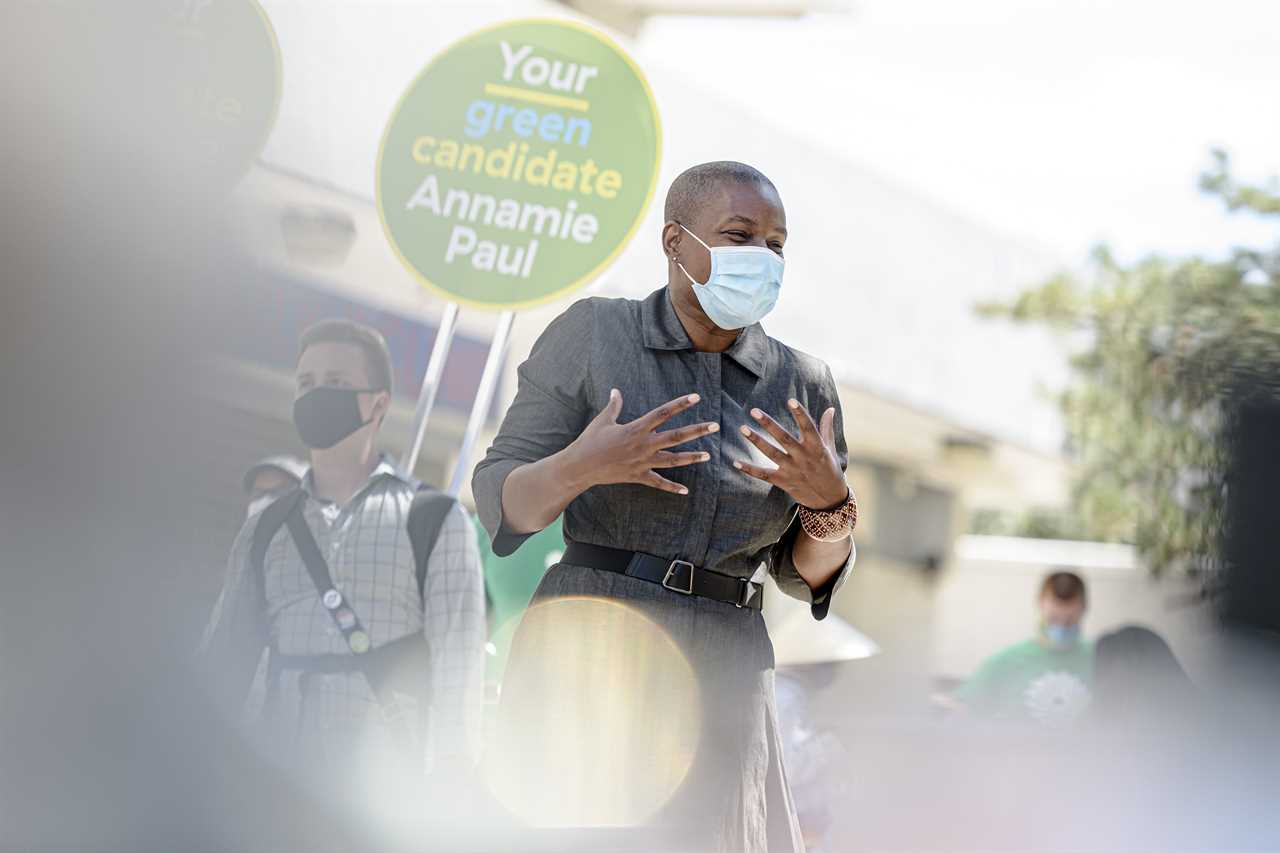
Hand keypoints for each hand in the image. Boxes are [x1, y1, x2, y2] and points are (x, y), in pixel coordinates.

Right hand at [563, 389, 718, 494]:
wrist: (581, 466)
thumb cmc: (590, 441)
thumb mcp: (602, 420)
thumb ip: (614, 405)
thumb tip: (616, 390)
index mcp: (636, 428)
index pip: (663, 413)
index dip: (680, 404)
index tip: (696, 397)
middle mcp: (643, 445)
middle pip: (676, 436)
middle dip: (697, 430)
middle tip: (715, 425)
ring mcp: (642, 462)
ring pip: (673, 460)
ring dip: (692, 457)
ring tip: (708, 455)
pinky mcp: (638, 476)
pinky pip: (658, 483)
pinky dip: (672, 487)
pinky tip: (685, 491)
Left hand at [734, 398, 846, 509]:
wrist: (828, 499)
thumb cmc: (829, 469)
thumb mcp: (830, 449)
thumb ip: (826, 428)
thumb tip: (830, 409)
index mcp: (816, 447)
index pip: (808, 427)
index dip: (800, 414)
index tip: (790, 401)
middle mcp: (803, 457)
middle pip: (784, 438)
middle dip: (768, 424)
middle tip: (754, 411)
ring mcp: (792, 470)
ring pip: (772, 453)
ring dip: (757, 441)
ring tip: (743, 428)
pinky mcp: (783, 482)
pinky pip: (763, 475)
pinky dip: (749, 469)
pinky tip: (735, 462)